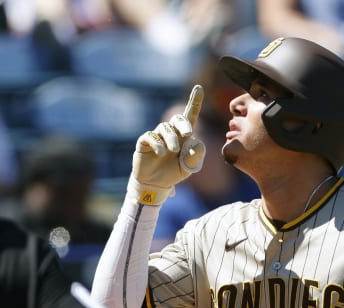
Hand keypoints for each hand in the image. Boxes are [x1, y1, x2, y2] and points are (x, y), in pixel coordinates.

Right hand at [129, 85, 205, 204]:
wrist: (156, 184)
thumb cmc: (174, 173)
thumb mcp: (189, 167)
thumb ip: (196, 156)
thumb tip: (197, 141)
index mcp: (184, 136)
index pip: (190, 116)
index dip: (195, 102)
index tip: (199, 88)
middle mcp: (171, 133)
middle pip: (177, 118)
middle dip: (183, 123)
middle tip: (188, 133)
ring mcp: (157, 136)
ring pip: (165, 128)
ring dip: (171, 138)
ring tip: (173, 151)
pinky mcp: (144, 143)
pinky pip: (150, 137)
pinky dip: (158, 144)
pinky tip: (161, 153)